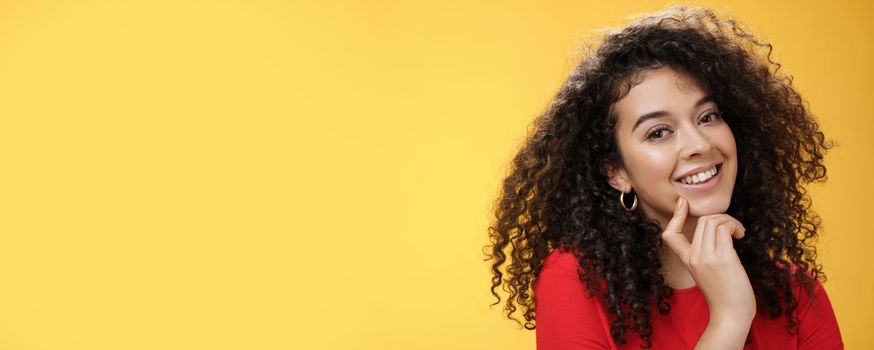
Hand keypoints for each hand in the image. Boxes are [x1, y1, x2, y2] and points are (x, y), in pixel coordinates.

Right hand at [661, 197, 755, 324]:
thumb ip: (707, 255)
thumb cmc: (725, 296)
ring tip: (739, 232)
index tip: (683, 204)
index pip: (670, 234)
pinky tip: (741, 235)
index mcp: (688, 260)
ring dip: (730, 220)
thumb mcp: (708, 273)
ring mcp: (707, 257)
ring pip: (712, 220)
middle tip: (733, 229)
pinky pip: (725, 228)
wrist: (731, 315)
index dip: (675, 216)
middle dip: (720, 217)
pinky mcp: (723, 258)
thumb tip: (721, 234)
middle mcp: (694, 257)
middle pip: (701, 220)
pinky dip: (735, 226)